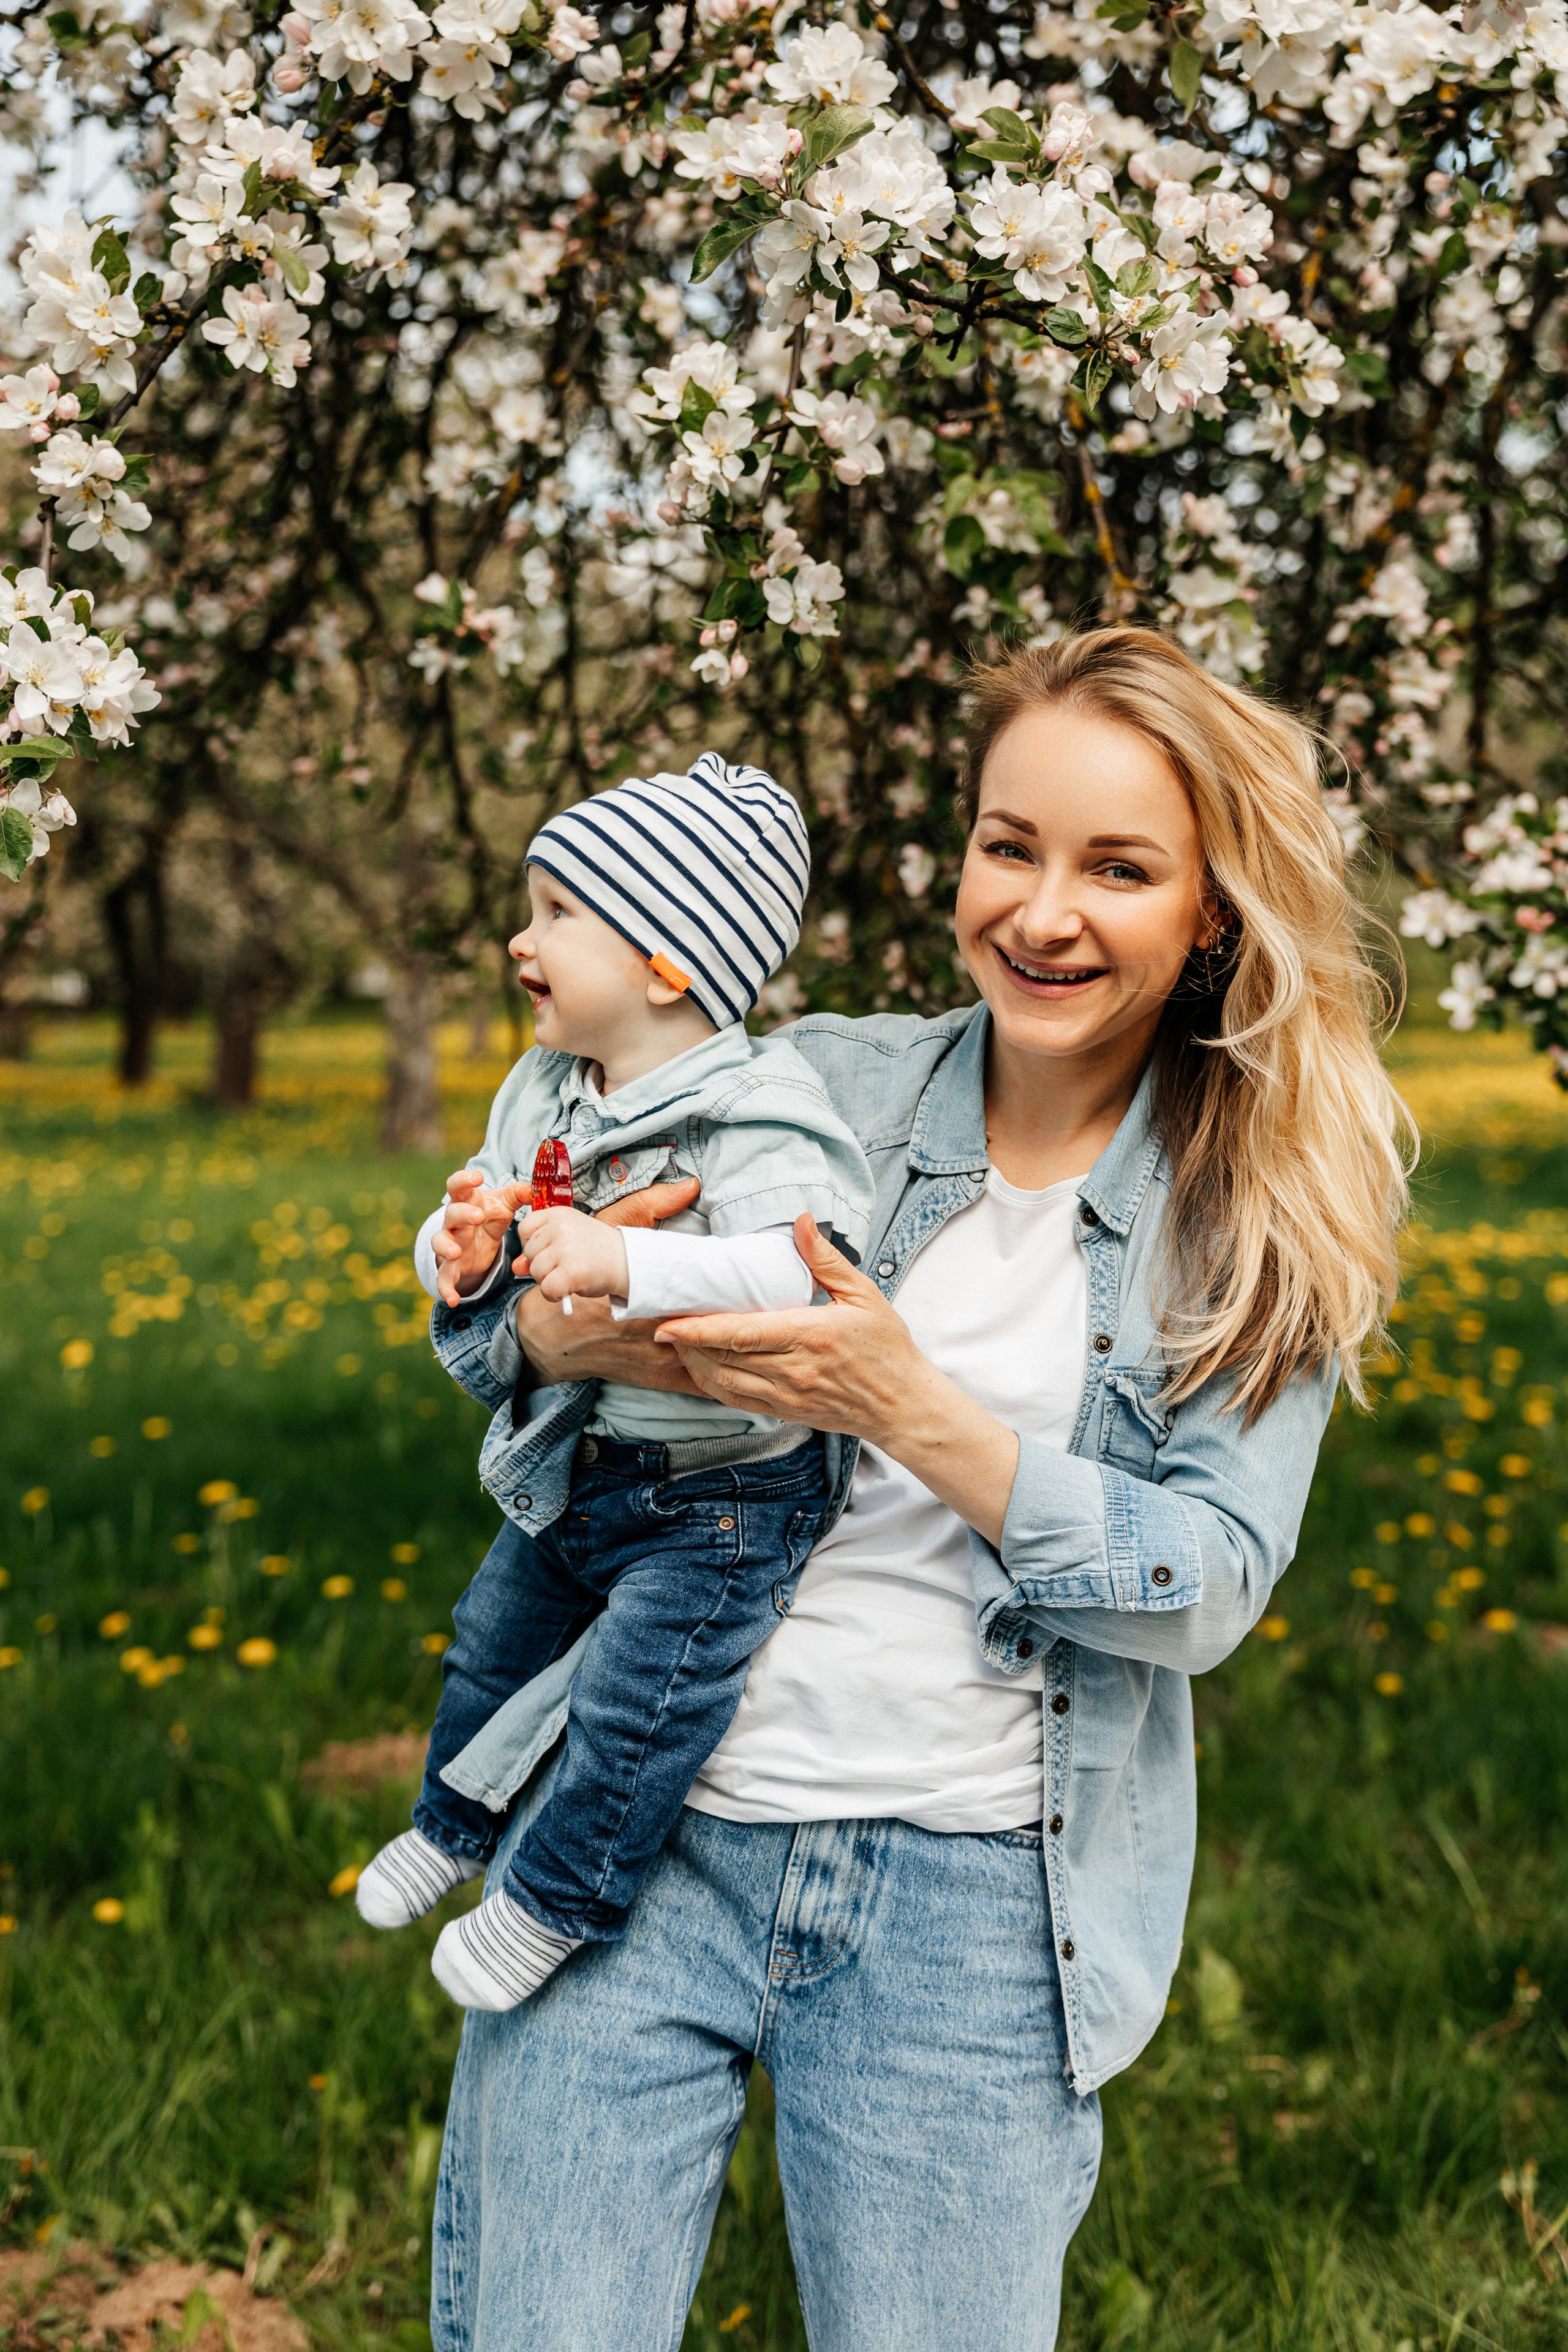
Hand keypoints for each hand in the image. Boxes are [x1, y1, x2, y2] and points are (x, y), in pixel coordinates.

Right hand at [431, 1168, 531, 1308]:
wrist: (479, 1239)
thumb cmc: (490, 1215)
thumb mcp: (504, 1204)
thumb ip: (517, 1195)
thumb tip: (532, 1189)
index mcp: (467, 1201)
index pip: (458, 1186)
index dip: (464, 1179)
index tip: (478, 1177)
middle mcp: (454, 1221)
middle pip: (451, 1213)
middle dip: (462, 1214)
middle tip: (478, 1216)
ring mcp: (450, 1242)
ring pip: (439, 1241)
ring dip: (446, 1246)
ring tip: (456, 1252)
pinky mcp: (451, 1265)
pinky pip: (443, 1276)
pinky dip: (445, 1288)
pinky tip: (452, 1300)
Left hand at [512, 1177, 706, 1396]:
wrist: (629, 1262)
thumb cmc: (598, 1252)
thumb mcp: (566, 1242)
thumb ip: (539, 1251)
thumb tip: (516, 1267)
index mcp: (558, 1213)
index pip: (524, 1229)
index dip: (534, 1245)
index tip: (552, 1250)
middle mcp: (560, 1227)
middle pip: (528, 1252)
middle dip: (542, 1265)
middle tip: (566, 1264)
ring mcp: (565, 1248)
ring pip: (535, 1271)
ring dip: (549, 1280)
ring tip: (571, 1274)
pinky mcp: (571, 1271)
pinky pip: (546, 1288)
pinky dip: (554, 1294)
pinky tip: (569, 1288)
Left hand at [657, 1213, 1021, 1547]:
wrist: (903, 1406)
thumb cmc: (887, 1347)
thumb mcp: (864, 1294)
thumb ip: (826, 1259)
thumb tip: (801, 1221)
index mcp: (808, 1336)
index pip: (740, 1333)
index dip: (698, 1328)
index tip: (668, 1321)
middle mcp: (792, 1370)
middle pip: (721, 1359)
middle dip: (684, 1343)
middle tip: (658, 1322)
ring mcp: (786, 1395)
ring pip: (722, 1383)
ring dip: (692, 1364)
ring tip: (674, 1342)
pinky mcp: (785, 1412)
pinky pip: (737, 1401)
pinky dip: (711, 1385)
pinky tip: (700, 1367)